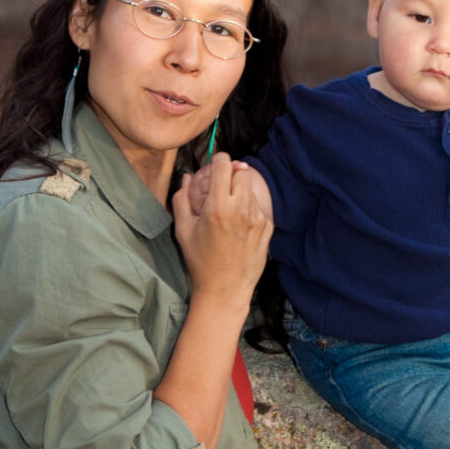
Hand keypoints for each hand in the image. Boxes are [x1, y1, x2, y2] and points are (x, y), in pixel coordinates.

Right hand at [173, 152, 272, 309]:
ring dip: (240, 191)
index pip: (224, 165)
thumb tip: (188, 177)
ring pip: (251, 189)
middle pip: (241, 172)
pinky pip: (258, 207)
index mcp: (217, 207)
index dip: (219, 159)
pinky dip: (249, 208)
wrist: (225, 289)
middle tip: (223, 186)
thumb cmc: (200, 261)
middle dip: (231, 175)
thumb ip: (182, 199)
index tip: (216, 163)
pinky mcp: (267, 227)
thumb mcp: (182, 231)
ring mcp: (257, 218)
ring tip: (230, 209)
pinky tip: (239, 225)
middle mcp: (241, 209)